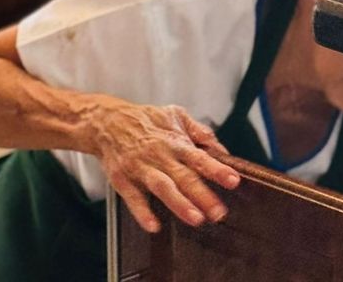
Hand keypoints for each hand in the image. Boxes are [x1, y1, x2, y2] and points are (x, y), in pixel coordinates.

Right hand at [90, 101, 240, 232]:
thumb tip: (222, 150)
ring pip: (162, 187)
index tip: (234, 181)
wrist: (108, 122)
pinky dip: (142, 213)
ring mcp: (141, 168)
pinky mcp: (122, 180)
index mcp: (175, 141)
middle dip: (203, 195)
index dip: (217, 169)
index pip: (200, 157)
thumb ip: (200, 132)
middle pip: (184, 177)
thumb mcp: (177, 116)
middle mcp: (160, 155)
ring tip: (197, 220)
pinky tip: (154, 226)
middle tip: (219, 213)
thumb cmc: (147, 120)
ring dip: (179, 204)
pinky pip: (133, 198)